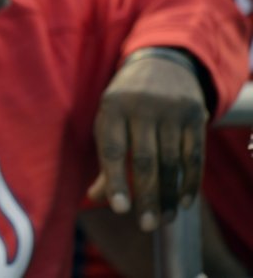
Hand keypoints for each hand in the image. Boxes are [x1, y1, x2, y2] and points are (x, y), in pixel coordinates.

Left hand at [93, 54, 207, 231]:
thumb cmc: (126, 103)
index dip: (116, 180)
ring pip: (171, 161)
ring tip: (164, 219)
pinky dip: (191, 181)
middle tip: (146, 225)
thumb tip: (94, 198)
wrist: (161, 64)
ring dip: (169, 195)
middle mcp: (141, 106)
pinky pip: (194, 154)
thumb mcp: (109, 120)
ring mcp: (170, 109)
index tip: (120, 209)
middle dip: (146, 196)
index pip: (112, 150)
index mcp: (112, 107)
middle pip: (144, 159)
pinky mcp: (194, 114)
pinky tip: (184, 202)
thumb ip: (105, 159)